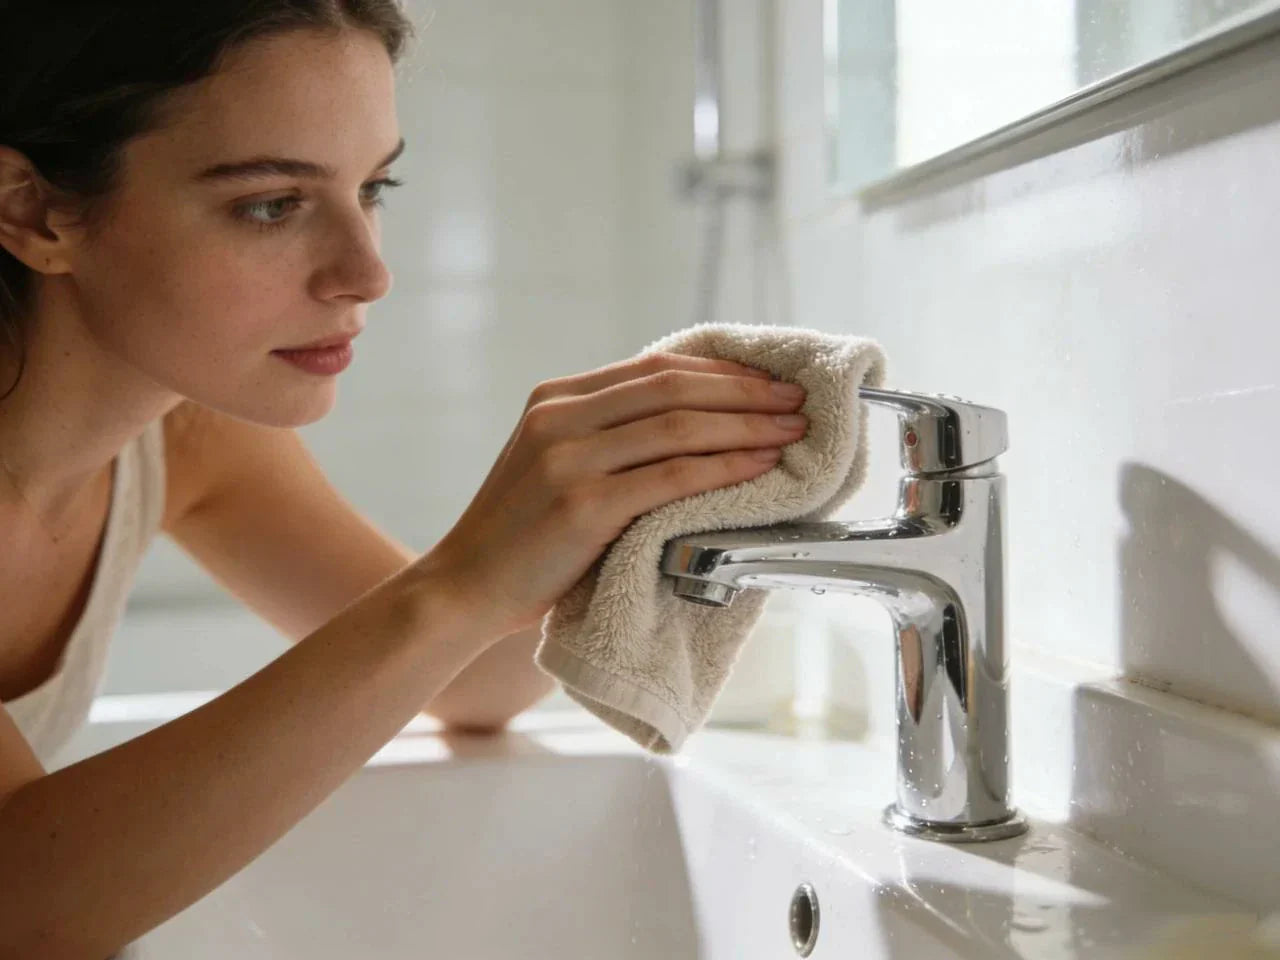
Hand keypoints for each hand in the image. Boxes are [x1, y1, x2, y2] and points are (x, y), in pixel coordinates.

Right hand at [415, 351, 807, 637]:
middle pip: (675, 387)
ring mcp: (569, 459)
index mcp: (555, 399)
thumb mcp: (552, 462)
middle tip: (798, 400)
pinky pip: (673, 476)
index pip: (655, 368)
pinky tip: (759, 467)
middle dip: (747, 393)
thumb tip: (693, 423)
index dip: (720, 372)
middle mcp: (560, 418)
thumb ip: (606, 436)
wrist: (464, 588)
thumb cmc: (521, 536)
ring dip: (748, 426)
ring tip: (792, 432)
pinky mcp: (583, 505)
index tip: (768, 380)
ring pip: (681, 426)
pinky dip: (725, 467)